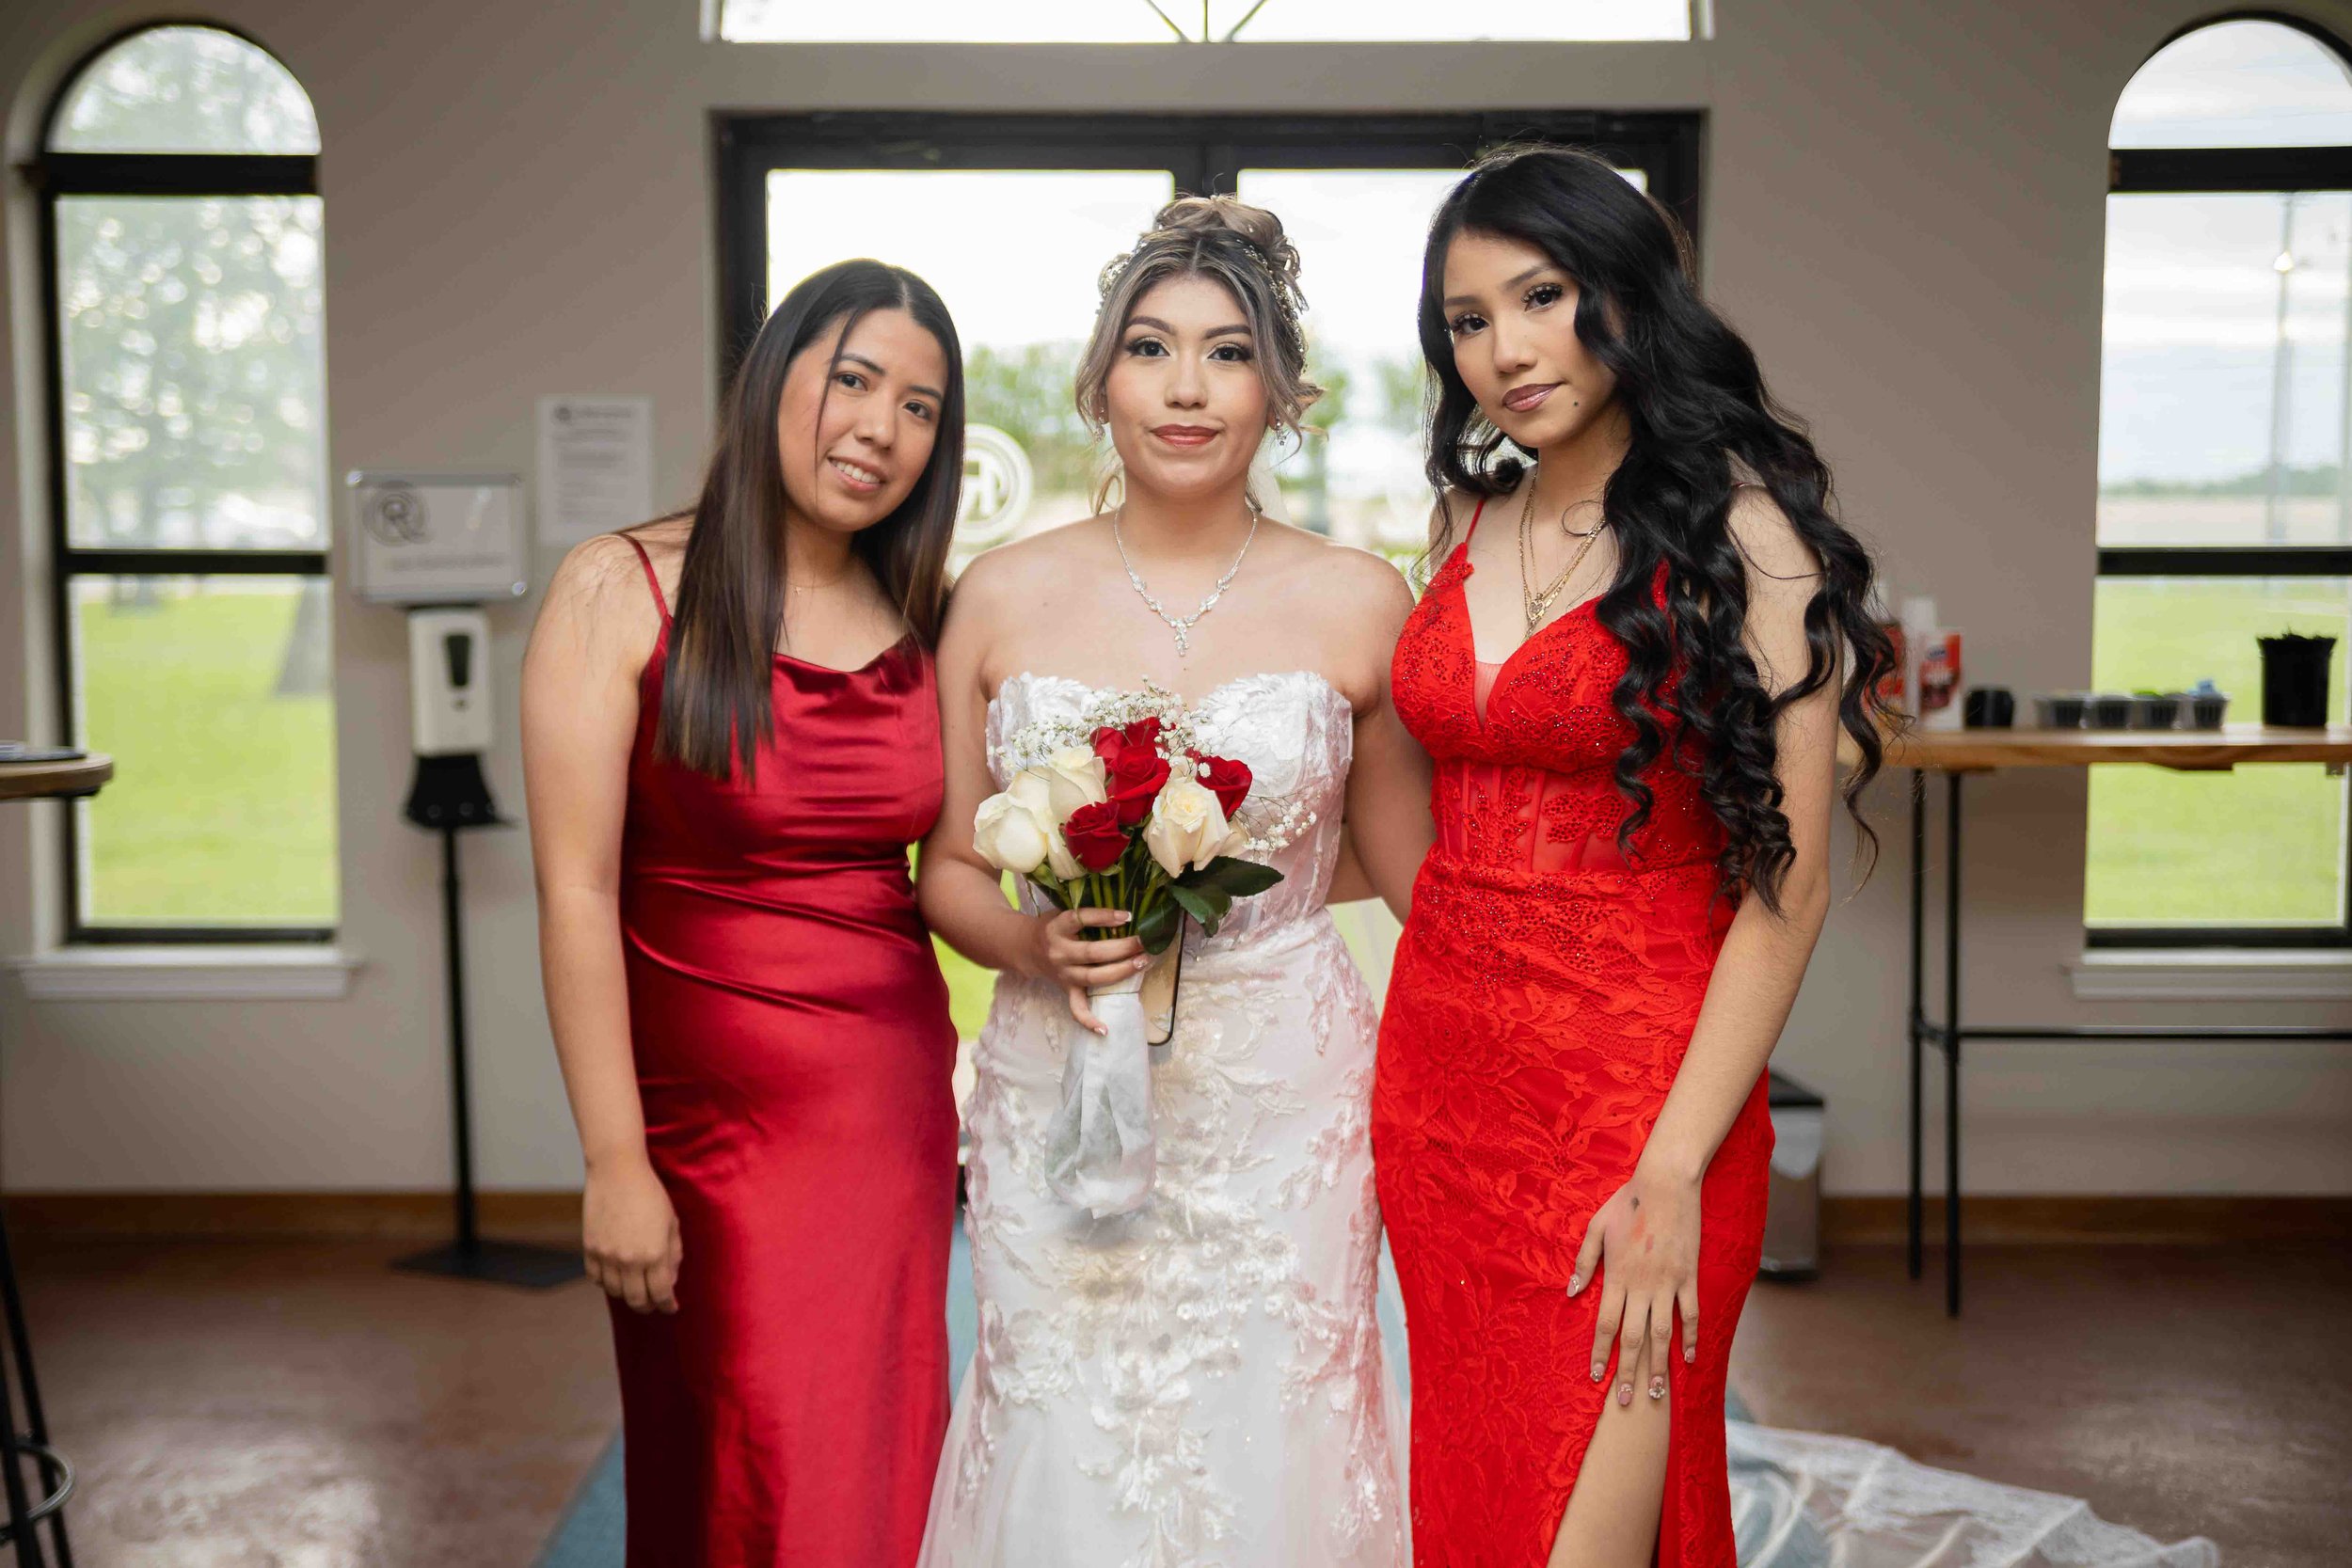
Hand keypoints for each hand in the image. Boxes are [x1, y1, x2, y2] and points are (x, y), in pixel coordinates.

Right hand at [583, 1154, 681, 1313]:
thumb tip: (670, 1281)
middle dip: (649, 1306)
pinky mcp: (589, 1249)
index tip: (671, 1307)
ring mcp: (606, 1256)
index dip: (668, 1305)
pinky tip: (616, 1276)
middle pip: (637, 1300)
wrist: (617, 1171)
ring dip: (627, 1295)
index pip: (661, 1293)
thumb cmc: (650, 1193)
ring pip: (615, 1293)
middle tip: (654, 1304)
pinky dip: (606, 1282)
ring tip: (636, 1289)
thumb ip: (673, 1254)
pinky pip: (596, 1279)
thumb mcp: (671, 1222)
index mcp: (654, 1254)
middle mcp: (629, 1260)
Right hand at [1028, 907, 1148, 1034]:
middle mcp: (1059, 952)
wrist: (1026, 949)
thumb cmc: (1052, 927)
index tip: (1127, 916)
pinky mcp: (1066, 989)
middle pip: (1092, 952)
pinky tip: (1105, 1029)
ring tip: (1143, 962)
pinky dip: (1089, 1021)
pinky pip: (1076, 1008)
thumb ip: (1085, 913)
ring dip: (1120, 972)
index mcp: (1056, 928)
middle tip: (1143, 942)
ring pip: (1093, 977)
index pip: (1079, 919)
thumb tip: (1124, 912)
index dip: (1103, 917)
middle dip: (1122, 948)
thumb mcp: (1061, 912)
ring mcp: (1063, 974)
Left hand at [1568, 1162, 1700, 1406]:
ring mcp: (1667, 1284)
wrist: (1665, 1185)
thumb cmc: (1626, 1203)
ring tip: (1658, 1394)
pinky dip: (1690, 1339)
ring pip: (1662, 1334)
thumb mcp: (1596, 1228)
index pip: (1605, 1325)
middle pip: (1633, 1338)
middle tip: (1626, 1403)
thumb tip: (1570, 1291)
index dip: (1600, 1353)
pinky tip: (1688, 1359)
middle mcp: (1641, 1286)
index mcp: (1616, 1277)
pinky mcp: (1689, 1278)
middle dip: (1628, 1373)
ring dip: (1659, 1366)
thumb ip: (1584, 1262)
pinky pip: (1691, 1315)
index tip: (1596, 1377)